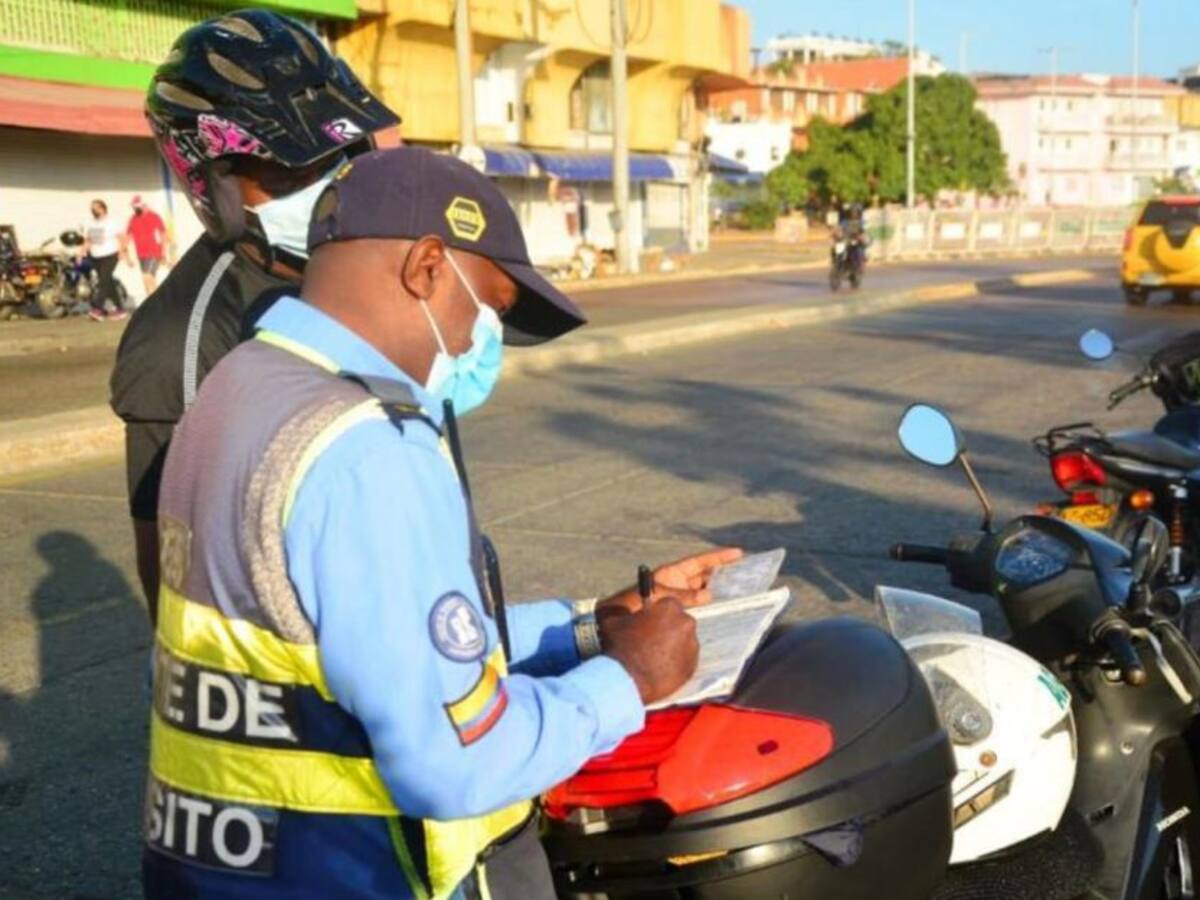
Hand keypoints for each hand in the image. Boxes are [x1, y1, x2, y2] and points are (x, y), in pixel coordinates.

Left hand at [597, 547, 743, 619]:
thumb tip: (709, 595)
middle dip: (722, 572)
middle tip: (744, 572)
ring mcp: (676, 596)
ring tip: (737, 589)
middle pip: (704, 574)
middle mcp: (676, 582)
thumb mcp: (661, 594)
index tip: (738, 553)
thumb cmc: (635, 602)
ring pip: (701, 590)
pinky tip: (717, 610)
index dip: (719, 557)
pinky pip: (695, 605)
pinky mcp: (674, 610)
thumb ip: (685, 595)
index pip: (701, 561)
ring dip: (716, 589)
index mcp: (673, 572)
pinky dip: (706, 606)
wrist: (615, 618)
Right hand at [600, 598, 697, 703]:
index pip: (669, 605)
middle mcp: (686, 623)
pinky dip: (676, 663)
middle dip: (668, 629)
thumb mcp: (614, 620)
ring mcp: (692, 646)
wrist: (626, 680)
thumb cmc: (620, 647)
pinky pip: (685, 660)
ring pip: (684, 642)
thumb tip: (628, 614)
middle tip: (651, 641)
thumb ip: (628, 612)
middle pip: (679, 622)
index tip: (649, 623)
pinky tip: (659, 668)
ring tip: (654, 657)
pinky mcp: (692, 666)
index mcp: (669, 607)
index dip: (658, 614)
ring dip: (673, 646)